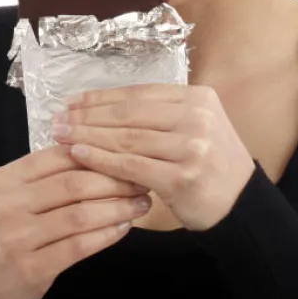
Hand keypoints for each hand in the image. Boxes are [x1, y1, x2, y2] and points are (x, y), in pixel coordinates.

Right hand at [0, 144, 151, 298]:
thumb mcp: (16, 195)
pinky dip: (106, 235)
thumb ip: (48, 175)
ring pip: (79, 215)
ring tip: (140, 204)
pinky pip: (78, 246)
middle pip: (72, 184)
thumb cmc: (9, 230)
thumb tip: (101, 153)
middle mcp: (7, 204)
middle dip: (114, 181)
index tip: (126, 156)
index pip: (58, 156)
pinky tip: (123, 227)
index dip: (97, 154)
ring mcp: (17, 237)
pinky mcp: (31, 268)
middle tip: (141, 181)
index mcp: (5, 178)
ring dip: (117, 208)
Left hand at [50, 84, 255, 230]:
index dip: (101, 97)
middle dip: (88, 116)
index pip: (138, 93)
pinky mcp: (183, 176)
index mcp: (197, 98)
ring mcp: (192, 146)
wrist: (241, 206)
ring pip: (127, 137)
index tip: (71, 101)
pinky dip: (102, 160)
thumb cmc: (209, 166)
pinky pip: (132, 165)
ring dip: (88, 135)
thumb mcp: (192, 128)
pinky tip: (79, 155)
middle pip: (129, 113)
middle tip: (57, 118)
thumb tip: (100, 107)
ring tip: (61, 135)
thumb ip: (158, 115)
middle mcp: (196, 116)